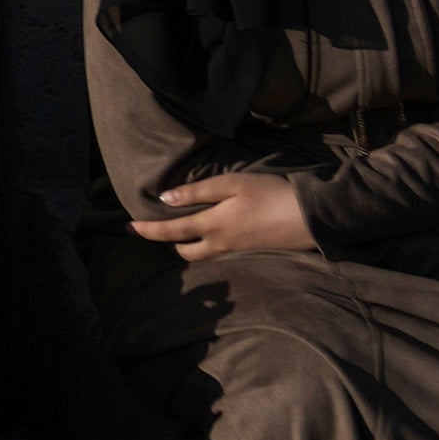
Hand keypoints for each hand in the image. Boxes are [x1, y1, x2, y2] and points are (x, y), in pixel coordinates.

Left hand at [133, 170, 316, 265]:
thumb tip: (165, 199)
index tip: (129, 228)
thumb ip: (197, 193)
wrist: (309, 217)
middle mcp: (220, 244)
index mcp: (212, 226)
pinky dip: (206, 245)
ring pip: (202, 254)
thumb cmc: (270, 194)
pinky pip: (218, 253)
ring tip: (180, 229)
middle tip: (156, 229)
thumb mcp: (231, 184)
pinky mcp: (250, 250)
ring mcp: (236, 250)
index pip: (170, 232)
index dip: (148, 230)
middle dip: (168, 242)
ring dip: (187, 245)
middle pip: (185, 251)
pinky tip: (209, 231)